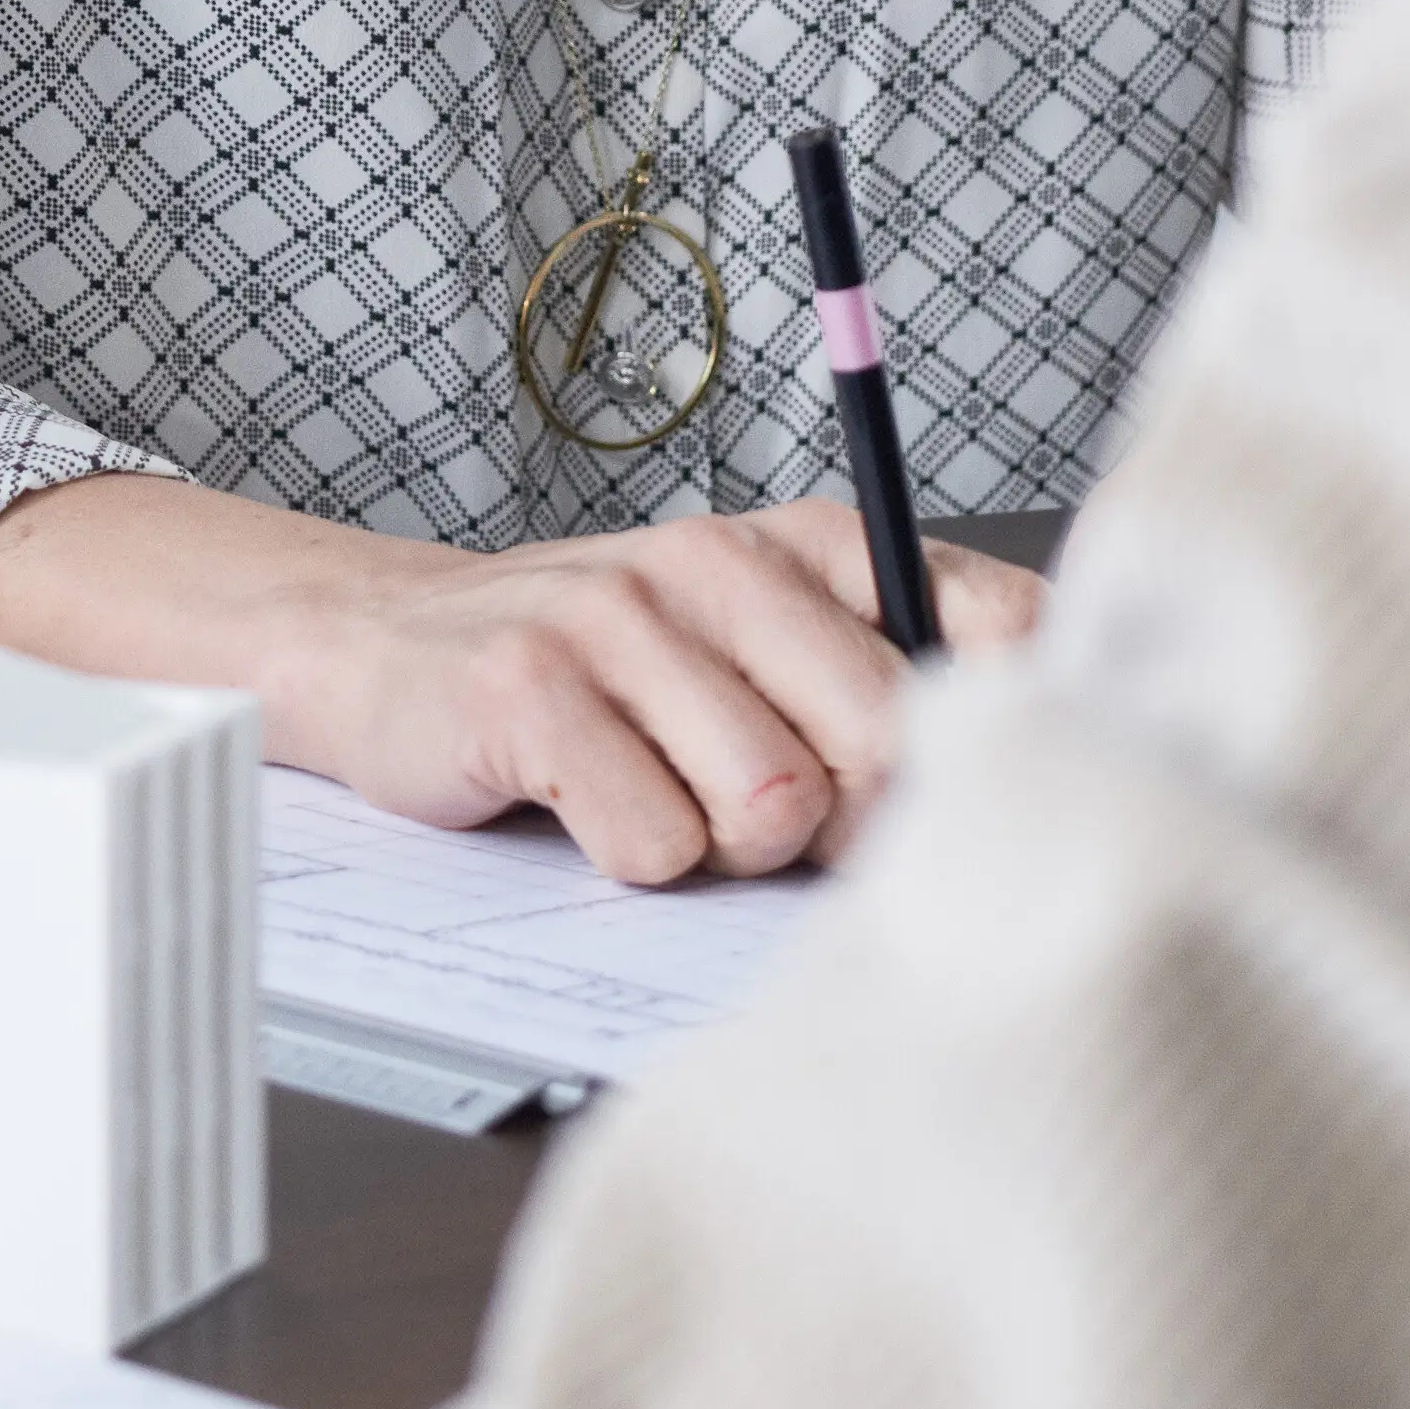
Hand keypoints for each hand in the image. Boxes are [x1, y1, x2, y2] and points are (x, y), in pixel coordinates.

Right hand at [264, 499, 1045, 876]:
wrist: (388, 648)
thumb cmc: (606, 674)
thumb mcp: (761, 647)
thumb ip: (885, 688)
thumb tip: (1022, 775)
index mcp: (811, 547)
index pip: (991, 628)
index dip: (998, 734)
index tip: (954, 786)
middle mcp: (721, 563)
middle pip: (884, 747)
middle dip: (843, 827)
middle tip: (766, 822)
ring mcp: (620, 619)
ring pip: (771, 809)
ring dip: (724, 852)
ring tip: (663, 800)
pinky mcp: (531, 689)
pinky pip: (654, 844)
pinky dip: (630, 861)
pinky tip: (589, 809)